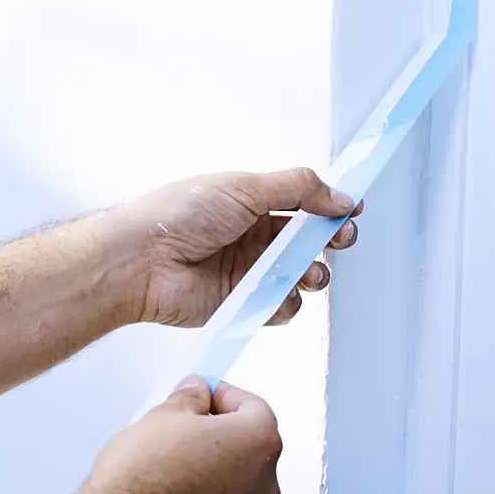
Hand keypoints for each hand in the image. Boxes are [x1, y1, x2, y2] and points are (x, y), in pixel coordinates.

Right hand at [68, 378, 282, 493]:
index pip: (253, 408)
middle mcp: (263, 488)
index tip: (200, 396)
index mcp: (257, 446)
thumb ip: (188, 401)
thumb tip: (196, 395)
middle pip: (247, 451)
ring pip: (233, 488)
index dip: (223, 397)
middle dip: (216, 437)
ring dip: (209, 475)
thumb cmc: (143, 481)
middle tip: (180, 430)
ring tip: (166, 470)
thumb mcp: (162, 418)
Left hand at [99, 170, 362, 328]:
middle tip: (339, 238)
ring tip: (308, 271)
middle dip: (330, 239)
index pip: (302, 200)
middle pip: (308, 240)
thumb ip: (296, 188)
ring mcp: (248, 270)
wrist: (142, 262)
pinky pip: (281, 306)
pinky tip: (279, 293)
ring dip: (313, 273)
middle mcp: (251, 235)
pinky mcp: (243, 303)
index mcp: (249, 201)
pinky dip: (287, 302)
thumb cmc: (178, 215)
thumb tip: (337, 193)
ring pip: (300, 275)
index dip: (329, 205)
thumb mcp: (244, 187)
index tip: (352, 208)